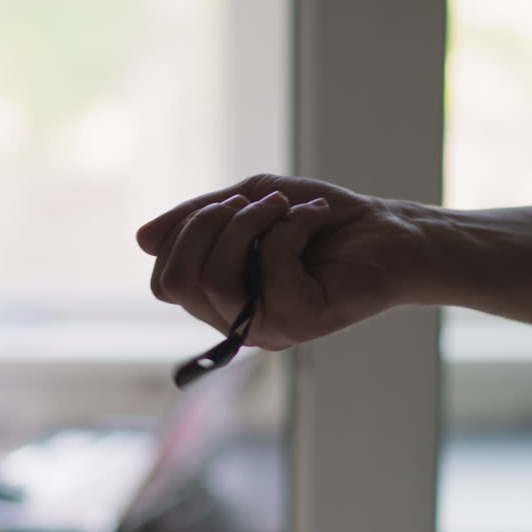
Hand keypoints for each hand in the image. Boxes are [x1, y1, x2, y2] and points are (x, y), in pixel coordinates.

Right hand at [136, 174, 423, 349]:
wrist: (390, 230)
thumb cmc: (322, 219)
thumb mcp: (250, 202)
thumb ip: (197, 218)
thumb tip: (141, 241)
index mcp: (223, 298)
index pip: (166, 282)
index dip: (183, 235)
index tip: (227, 205)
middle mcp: (239, 321)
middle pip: (180, 281)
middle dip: (207, 225)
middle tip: (253, 204)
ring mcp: (268, 328)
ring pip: (214, 279)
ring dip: (247, 224)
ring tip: (285, 208)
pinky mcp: (301, 324)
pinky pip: (268, 270)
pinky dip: (289, 227)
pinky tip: (316, 219)